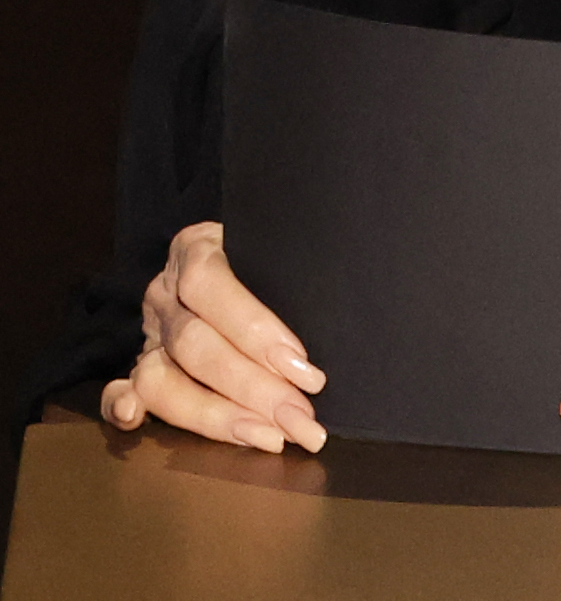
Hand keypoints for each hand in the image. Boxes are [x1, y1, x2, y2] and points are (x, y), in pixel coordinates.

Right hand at [100, 221, 326, 454]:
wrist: (234, 250)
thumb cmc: (266, 257)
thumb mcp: (274, 249)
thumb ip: (286, 278)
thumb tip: (314, 343)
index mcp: (196, 249)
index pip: (213, 285)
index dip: (256, 329)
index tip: (303, 366)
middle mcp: (165, 291)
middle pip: (196, 345)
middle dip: (254, 390)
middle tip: (301, 420)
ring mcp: (149, 332)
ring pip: (162, 379)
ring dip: (216, 417)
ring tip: (268, 438)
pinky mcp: (139, 365)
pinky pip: (121, 388)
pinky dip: (122, 407)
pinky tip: (136, 421)